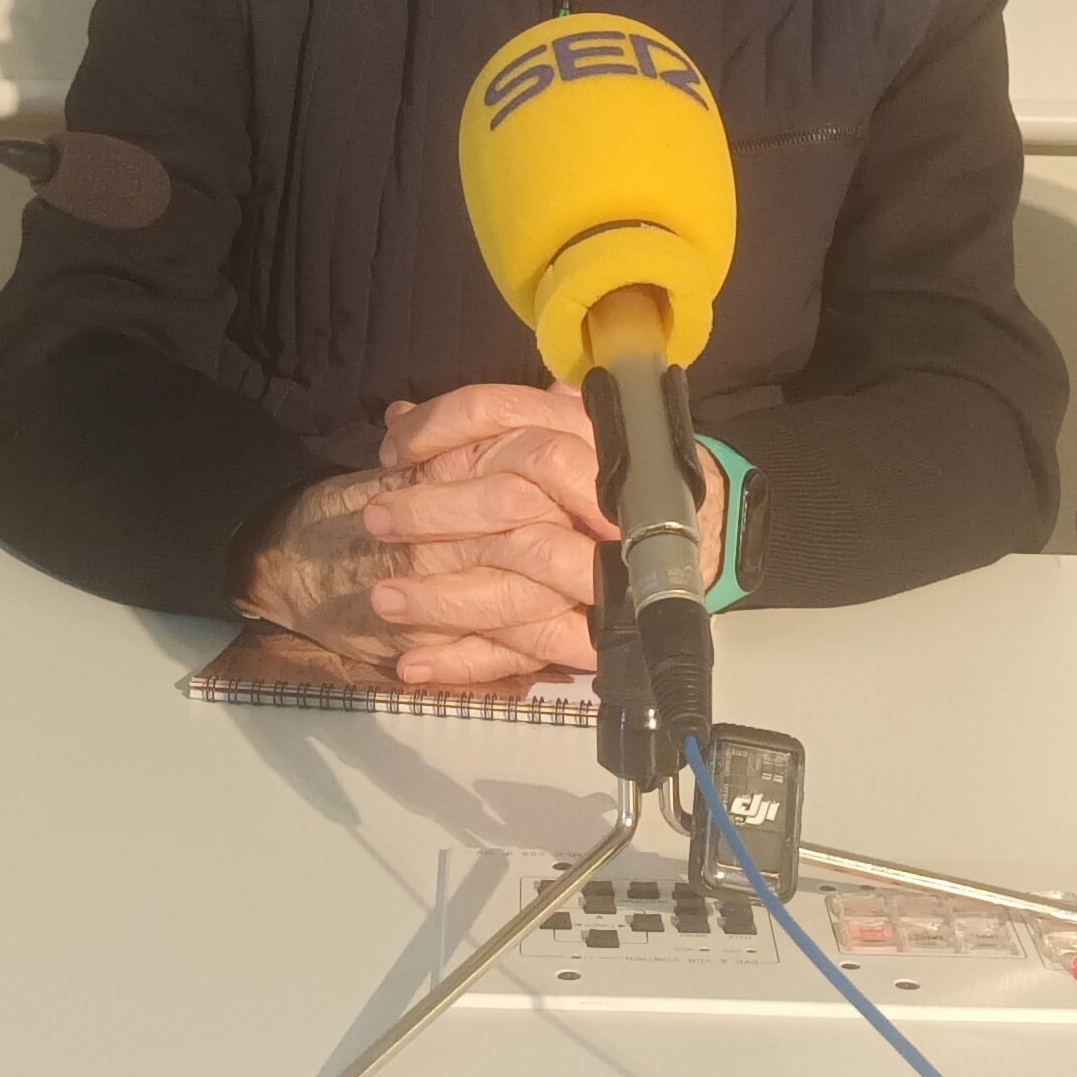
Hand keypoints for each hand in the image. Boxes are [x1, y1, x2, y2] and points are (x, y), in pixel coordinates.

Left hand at [381, 380, 727, 652]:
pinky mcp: (596, 631)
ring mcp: (598, 571)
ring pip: (512, 585)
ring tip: (383, 599)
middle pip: (506, 499)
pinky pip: (525, 651)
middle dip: (434, 513)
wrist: (700, 535)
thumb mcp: (559, 433)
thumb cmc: (614, 478)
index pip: (499, 413)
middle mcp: (594, 497)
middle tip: (376, 520)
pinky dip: (466, 662)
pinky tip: (415, 664)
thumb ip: (487, 429)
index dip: (437, 429)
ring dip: (441, 597)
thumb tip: (399, 413)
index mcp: (582, 433)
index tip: (393, 452)